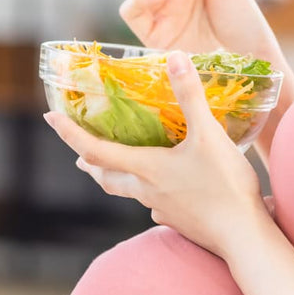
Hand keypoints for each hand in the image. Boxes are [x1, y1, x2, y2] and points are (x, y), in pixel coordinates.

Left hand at [43, 51, 268, 257]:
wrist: (244, 236)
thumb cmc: (224, 186)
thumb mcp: (209, 135)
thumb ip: (190, 96)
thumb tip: (174, 58)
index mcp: (146, 168)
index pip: (96, 149)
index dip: (70, 133)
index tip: (50, 117)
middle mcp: (146, 191)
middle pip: (107, 177)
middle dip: (90, 163)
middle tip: (79, 155)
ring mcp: (162, 210)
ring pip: (130, 192)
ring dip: (117, 179)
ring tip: (114, 171)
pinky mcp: (180, 222)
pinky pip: (157, 206)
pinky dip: (152, 194)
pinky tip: (165, 193)